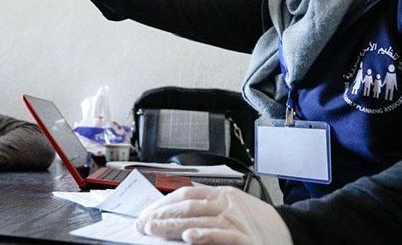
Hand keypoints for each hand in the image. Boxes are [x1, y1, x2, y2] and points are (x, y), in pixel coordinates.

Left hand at [136, 186, 292, 244]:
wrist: (291, 232)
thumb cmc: (257, 223)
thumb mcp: (231, 207)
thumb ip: (207, 207)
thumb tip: (175, 213)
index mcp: (221, 193)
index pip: (185, 193)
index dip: (163, 202)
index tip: (146, 213)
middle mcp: (227, 203)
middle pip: (188, 205)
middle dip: (161, 214)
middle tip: (142, 224)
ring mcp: (236, 220)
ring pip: (199, 218)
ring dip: (173, 224)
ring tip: (154, 229)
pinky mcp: (246, 240)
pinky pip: (223, 235)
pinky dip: (205, 235)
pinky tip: (189, 237)